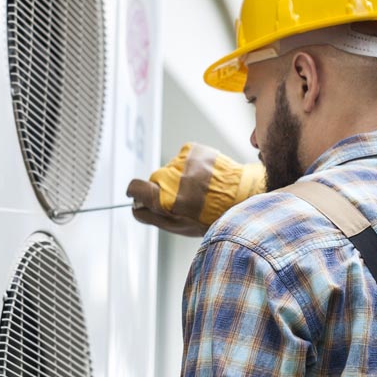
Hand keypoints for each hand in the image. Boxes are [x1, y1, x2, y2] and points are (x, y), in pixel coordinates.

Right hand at [126, 143, 265, 236]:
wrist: (242, 196)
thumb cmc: (211, 216)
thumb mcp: (179, 226)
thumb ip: (151, 216)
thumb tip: (134, 206)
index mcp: (166, 199)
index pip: (136, 187)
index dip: (136, 191)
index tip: (138, 193)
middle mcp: (172, 178)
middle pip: (155, 179)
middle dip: (164, 188)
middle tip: (186, 198)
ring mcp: (182, 162)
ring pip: (170, 169)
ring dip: (180, 177)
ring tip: (200, 188)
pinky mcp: (192, 149)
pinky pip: (182, 159)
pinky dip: (190, 166)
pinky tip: (204, 176)